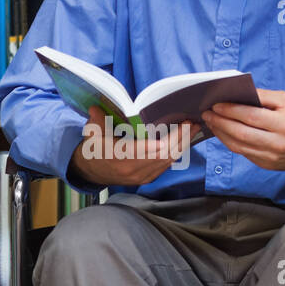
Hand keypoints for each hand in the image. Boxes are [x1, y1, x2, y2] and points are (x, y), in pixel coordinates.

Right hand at [69, 105, 199, 186]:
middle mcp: (132, 170)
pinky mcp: (148, 177)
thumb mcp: (91, 134)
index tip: (170, 133)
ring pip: (167, 161)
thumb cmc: (94, 149)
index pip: (139, 152)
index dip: (155, 145)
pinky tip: (185, 139)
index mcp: (116, 158)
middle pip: (160, 156)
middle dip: (178, 139)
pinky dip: (177, 151)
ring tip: (193, 128)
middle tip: (190, 123)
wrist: (93, 172)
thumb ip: (95, 122)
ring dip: (182, 144)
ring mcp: (142, 175)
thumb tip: (95, 108)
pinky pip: (167, 164)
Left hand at [202, 88, 284, 172]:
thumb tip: (238, 94)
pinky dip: (230, 142)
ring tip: (212, 122)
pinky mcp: (266, 165)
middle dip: (221, 122)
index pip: (251, 117)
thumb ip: (263, 96)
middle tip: (207, 113)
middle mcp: (278, 143)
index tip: (216, 104)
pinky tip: (223, 133)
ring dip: (221, 133)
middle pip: (241, 133)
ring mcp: (271, 157)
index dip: (231, 111)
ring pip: (239, 146)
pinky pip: (243, 153)